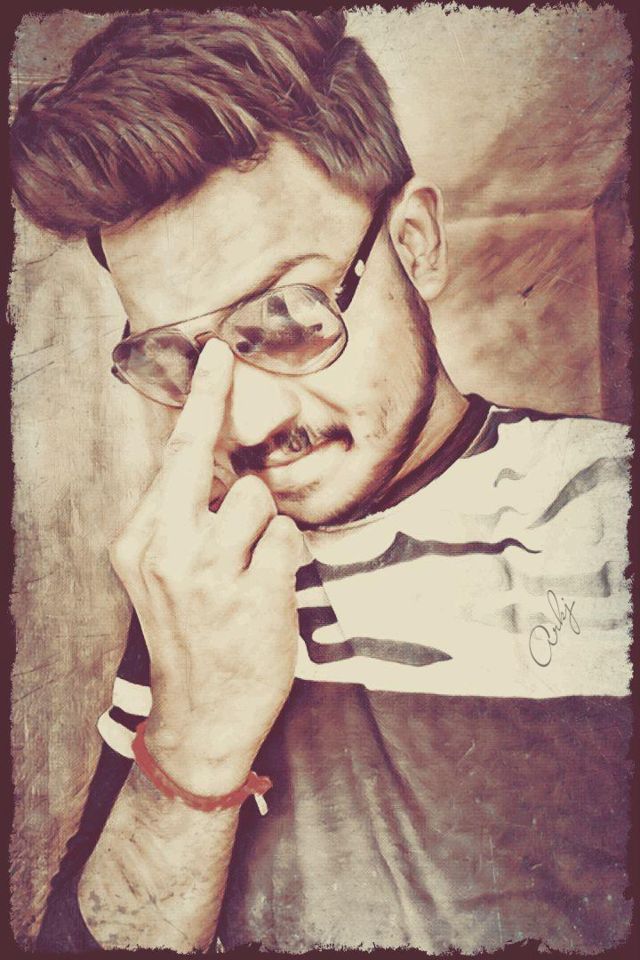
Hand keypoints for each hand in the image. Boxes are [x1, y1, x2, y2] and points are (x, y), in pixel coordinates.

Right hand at [109, 340, 303, 794]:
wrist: (202, 717)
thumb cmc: (190, 637)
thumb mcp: (163, 576)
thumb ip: (183, 519)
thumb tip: (222, 461)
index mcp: (139, 542)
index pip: (172, 457)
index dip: (200, 401)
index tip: (214, 354)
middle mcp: (166, 550)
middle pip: (204, 455)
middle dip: (220, 402)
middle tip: (226, 358)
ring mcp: (209, 573)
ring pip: (257, 498)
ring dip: (266, 524)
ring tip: (252, 565)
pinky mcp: (253, 594)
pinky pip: (288, 539)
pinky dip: (287, 557)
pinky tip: (269, 591)